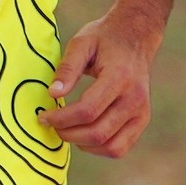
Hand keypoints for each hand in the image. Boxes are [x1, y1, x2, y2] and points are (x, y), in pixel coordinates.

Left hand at [43, 5, 163, 157]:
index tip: (43, 116)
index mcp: (120, 77)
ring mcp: (142, 112)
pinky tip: (84, 135)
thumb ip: (67, 68)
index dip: (61, 119)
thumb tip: (53, 94)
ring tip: (67, 130)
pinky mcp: (142, 120)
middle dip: (68, 134)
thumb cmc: (105, 38)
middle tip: (51, 124)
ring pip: (111, 147)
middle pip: (98, 133)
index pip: (88, 110)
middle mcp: (135, 99)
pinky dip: (99, 149)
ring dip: (83, 145)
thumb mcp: (81, 43)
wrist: (136, 35)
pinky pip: (120, 148)